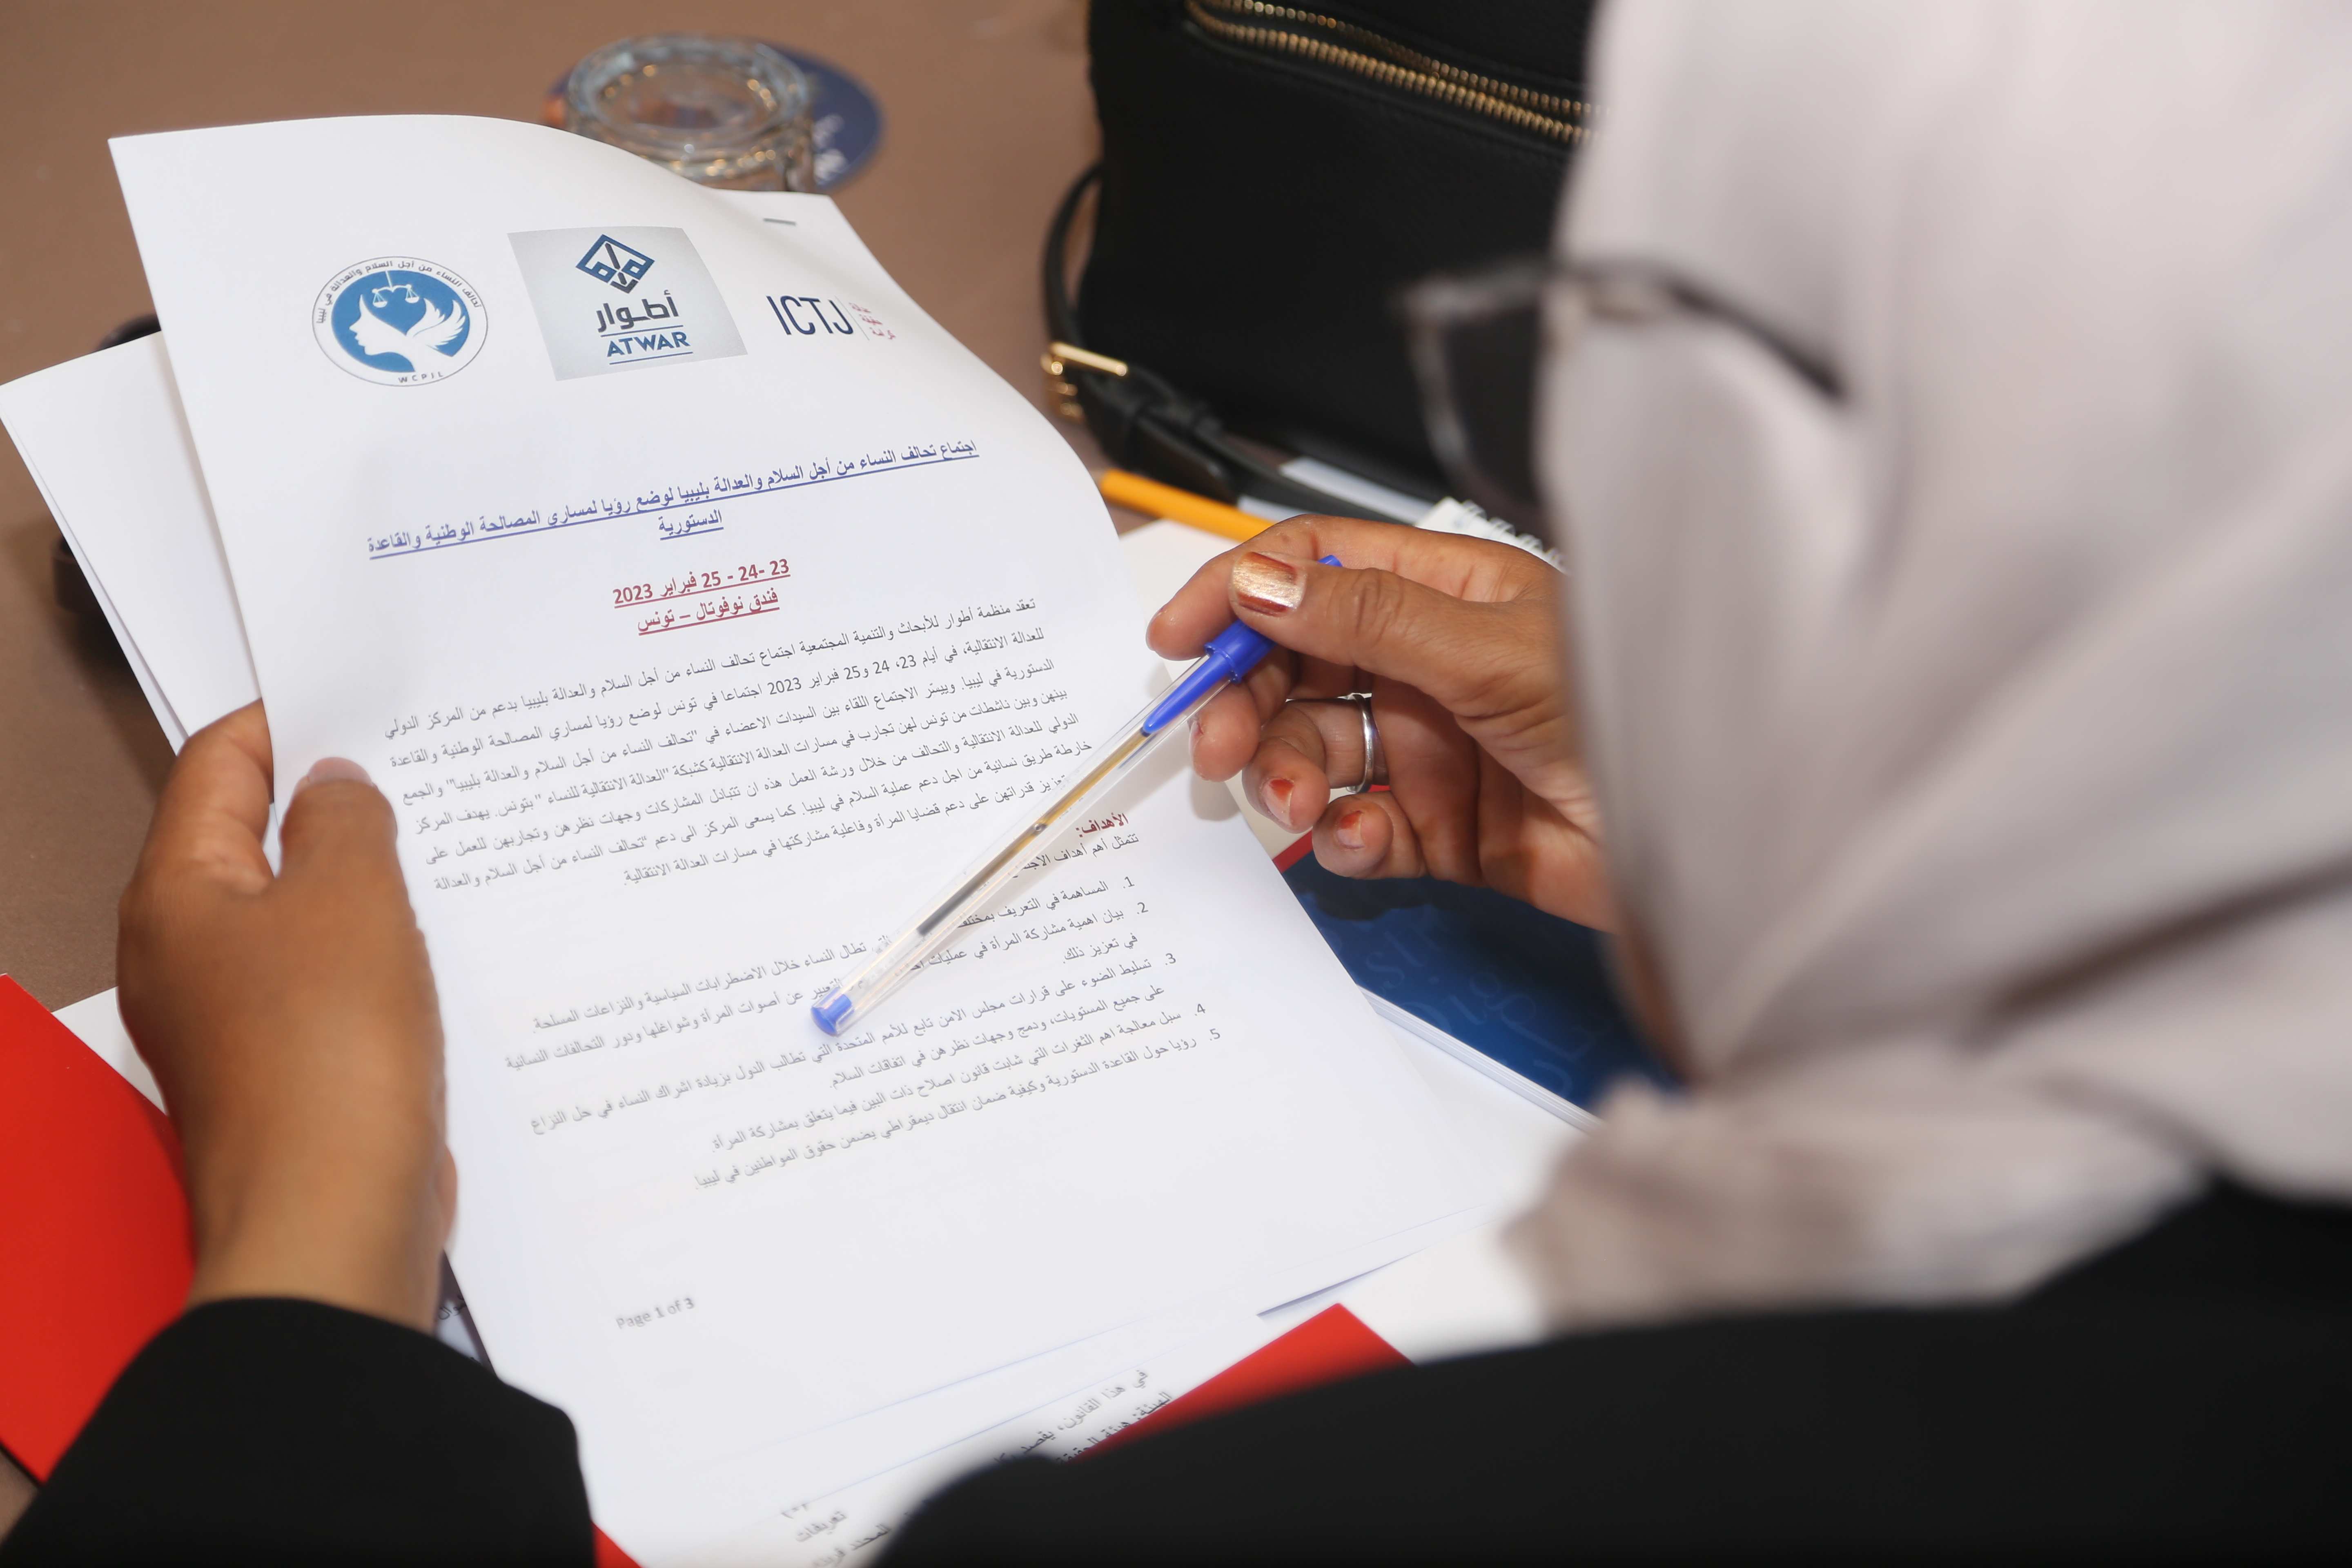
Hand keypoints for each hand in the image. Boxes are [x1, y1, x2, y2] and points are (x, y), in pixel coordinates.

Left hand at [116, 703, 450, 1331]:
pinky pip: (329, 983)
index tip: (350, 699)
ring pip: (299, 916)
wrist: (332, 1220)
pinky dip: (377, 954)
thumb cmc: (327, 1060)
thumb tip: (335, 787)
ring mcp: (232, 1018)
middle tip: (416, 770)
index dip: (283, 721)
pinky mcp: (286, 1069)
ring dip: (365, 884)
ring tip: (440, 853)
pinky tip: (436, 951)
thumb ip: (343, 817)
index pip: (215, 766)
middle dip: (334, 803)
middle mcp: (185, 954)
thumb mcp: (350, 896)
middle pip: (252, 841)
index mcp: (176, 895)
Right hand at [1148, 516, 1611, 930]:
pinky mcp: (1443, 829)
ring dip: (1287, 773)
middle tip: (1217, 745)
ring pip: (1317, 752)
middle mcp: (1431, 666)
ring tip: (1292, 798)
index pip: (1314, 571)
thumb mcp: (1486, 648)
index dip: (1239, 596)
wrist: (1710, 836)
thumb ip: (1365, 619)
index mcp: (1446, 594)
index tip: (1179, 639)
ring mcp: (1434, 748)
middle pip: (1298, 669)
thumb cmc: (1628, 713)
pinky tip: (1362, 837)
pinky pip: (1360, 828)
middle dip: (1249, 704)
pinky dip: (1346, 837)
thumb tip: (1260, 585)